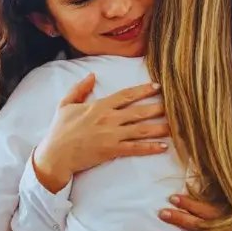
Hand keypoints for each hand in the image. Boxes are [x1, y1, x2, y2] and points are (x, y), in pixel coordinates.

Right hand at [33, 75, 168, 192]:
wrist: (56, 155)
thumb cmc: (59, 130)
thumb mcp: (65, 105)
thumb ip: (79, 89)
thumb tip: (92, 75)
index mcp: (99, 106)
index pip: (126, 95)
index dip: (143, 90)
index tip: (157, 87)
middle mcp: (108, 119)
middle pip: (139, 111)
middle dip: (158, 107)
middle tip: (175, 105)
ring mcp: (112, 135)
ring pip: (141, 129)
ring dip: (160, 127)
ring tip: (176, 125)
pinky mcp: (112, 151)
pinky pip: (136, 148)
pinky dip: (150, 147)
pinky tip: (163, 146)